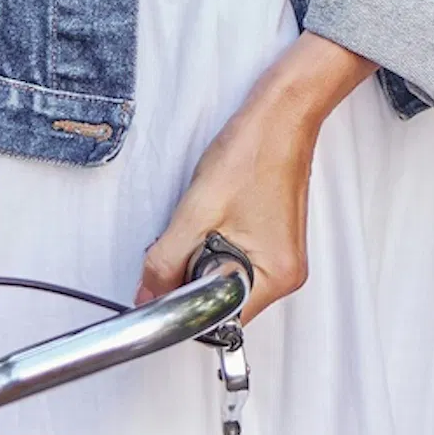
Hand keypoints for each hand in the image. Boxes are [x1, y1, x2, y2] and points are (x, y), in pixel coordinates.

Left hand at [137, 31, 373, 317]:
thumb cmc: (252, 153)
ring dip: (202, 258)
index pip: (220, 319)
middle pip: (222, 302)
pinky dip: (215, 245)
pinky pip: (235, 261)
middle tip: (186, 235)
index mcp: (276, 276)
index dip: (185, 303)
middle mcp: (286, 275)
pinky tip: (215, 215)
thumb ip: (166, 261)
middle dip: (193, 276)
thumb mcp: (196, 212)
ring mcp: (282, 258)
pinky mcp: (275, 243)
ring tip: (205, 217)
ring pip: (225, 280)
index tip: (165, 279)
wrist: (281, 115)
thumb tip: (147, 296)